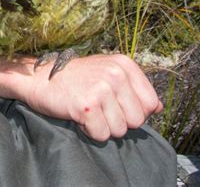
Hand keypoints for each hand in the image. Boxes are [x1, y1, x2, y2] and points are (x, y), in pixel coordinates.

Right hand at [24, 53, 162, 141]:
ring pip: (120, 130)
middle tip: (99, 107)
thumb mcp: (107, 73)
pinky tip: (79, 115)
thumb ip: (135, 89)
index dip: (135, 111)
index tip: (116, 104)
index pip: (151, 103)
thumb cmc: (75, 78)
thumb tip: (159, 107)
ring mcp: (100, 88)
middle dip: (119, 121)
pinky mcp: (86, 106)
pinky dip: (90, 131)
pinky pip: (102, 135)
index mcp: (123, 64)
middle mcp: (115, 73)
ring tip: (88, 109)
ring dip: (104, 126)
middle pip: (137, 120)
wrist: (40, 78)